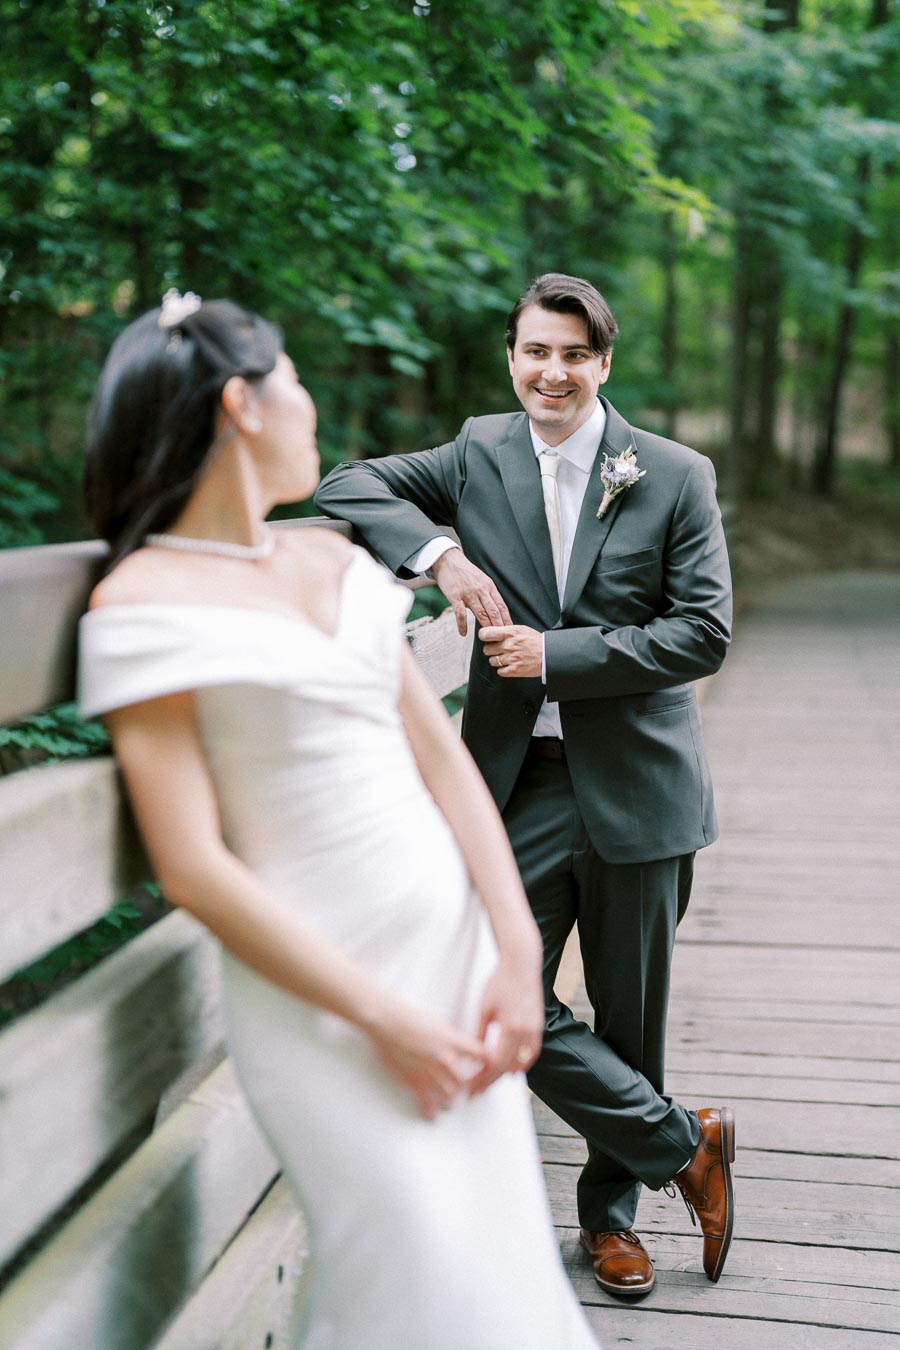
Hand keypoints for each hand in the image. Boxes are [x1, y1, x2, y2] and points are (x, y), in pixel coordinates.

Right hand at [365, 996, 486, 1120]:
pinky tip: (433, 1117)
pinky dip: (431, 1113)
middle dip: (466, 1088)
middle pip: (465, 1081)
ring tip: (450, 1104)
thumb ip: (448, 1037)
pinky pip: (426, 1103)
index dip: (486, 1063)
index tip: (487, 1068)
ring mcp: (429, 1072)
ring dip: (451, 1101)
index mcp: (452, 1040)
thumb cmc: (407, 1016)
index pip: (480, 1054)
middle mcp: (445, 1058)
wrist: (385, 1021)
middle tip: (466, 1092)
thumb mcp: (436, 1022)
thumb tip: (454, 1044)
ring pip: (449, 1095)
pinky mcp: (413, 1081)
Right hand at [431, 548, 511, 636]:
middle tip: (503, 637)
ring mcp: (468, 593)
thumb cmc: (465, 571)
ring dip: (486, 626)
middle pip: (493, 611)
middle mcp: (481, 590)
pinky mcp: (455, 595)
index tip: (510, 629)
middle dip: (499, 626)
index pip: (501, 605)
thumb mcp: (482, 579)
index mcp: (489, 586)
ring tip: (488, 636)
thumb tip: (494, 609)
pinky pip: (460, 613)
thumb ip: (488, 593)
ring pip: (480, 613)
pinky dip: (462, 625)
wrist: (449, 560)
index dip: (506, 619)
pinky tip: (463, 633)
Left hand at [468, 953, 544, 1096]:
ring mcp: (535, 1029)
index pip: (496, 1063)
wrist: (521, 964)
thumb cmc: (500, 982)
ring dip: (508, 1074)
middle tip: (479, 1091)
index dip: (484, 1078)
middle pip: (508, 1067)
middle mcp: (526, 1032)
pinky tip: (513, 1068)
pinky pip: (532, 1051)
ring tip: (493, 1082)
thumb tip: (472, 1053)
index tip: (472, 1087)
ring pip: (523, 1062)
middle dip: (492, 1081)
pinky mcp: (538, 1024)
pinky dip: (523, 1063)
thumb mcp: (485, 1008)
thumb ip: (480, 1033)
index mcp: (511, 1028)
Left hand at [479, 624, 542, 678]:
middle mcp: (508, 645)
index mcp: (510, 633)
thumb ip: (506, 630)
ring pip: (492, 661)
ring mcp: (511, 658)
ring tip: (506, 658)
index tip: (486, 638)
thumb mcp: (521, 629)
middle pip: (486, 649)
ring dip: (497, 660)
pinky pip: (500, 671)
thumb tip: (493, 630)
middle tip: (498, 649)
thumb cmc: (535, 641)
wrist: (549, 654)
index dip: (484, 636)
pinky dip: (503, 670)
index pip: (485, 634)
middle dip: (491, 650)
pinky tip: (509, 665)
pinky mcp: (514, 670)